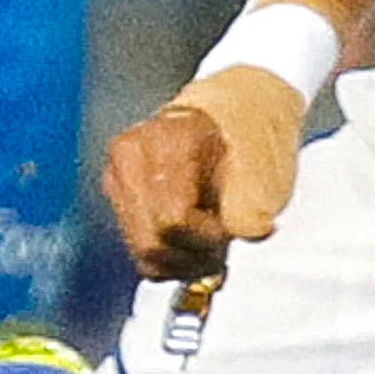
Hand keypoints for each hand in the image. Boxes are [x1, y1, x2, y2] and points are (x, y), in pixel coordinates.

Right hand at [100, 65, 308, 285]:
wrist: (227, 112)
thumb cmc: (245, 137)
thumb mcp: (258, 165)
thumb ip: (252, 204)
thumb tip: (258, 232)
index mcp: (165, 141)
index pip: (175, 219)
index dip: (206, 238)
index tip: (229, 234)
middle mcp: (129, 157)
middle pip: (153, 243)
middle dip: (192, 258)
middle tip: (219, 251)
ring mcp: (117, 176)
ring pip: (144, 253)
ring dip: (183, 262)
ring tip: (208, 244)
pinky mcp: (116, 194)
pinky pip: (139, 248)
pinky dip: (170, 256)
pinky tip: (190, 239)